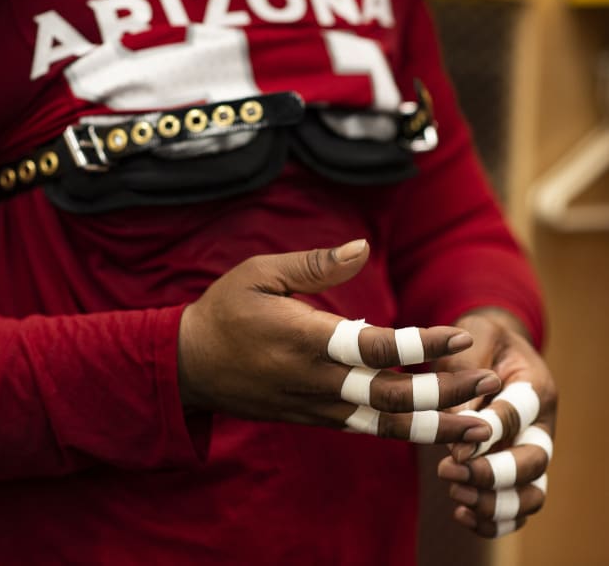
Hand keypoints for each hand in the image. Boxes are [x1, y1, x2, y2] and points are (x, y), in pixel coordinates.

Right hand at [178, 240, 501, 443]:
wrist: (188, 365)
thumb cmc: (225, 311)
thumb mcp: (260, 273)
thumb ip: (315, 263)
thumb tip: (362, 247)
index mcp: (305, 339)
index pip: (375, 347)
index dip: (421, 345)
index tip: (461, 336)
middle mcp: (315, 379)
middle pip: (390, 395)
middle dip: (444, 394)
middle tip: (490, 386)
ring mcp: (314, 405)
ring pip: (382, 423)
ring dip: (433, 426)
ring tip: (479, 427)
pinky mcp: (312, 418)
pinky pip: (363, 428)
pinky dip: (401, 431)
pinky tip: (431, 429)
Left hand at [436, 311, 557, 536]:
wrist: (490, 346)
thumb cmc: (477, 342)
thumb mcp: (469, 345)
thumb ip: (464, 381)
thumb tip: (458, 437)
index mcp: (534, 385)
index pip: (518, 414)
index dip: (488, 433)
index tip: (454, 448)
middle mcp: (540, 423)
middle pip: (535, 463)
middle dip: (494, 474)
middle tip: (449, 471)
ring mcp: (532, 449)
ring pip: (532, 493)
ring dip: (494, 502)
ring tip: (455, 494)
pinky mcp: (517, 469)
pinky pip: (517, 507)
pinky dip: (494, 520)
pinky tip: (461, 513)